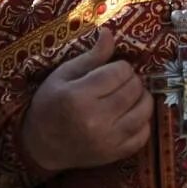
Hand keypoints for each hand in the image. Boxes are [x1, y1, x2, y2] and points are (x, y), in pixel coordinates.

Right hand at [20, 28, 152, 173]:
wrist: (41, 146)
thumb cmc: (49, 105)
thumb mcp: (62, 75)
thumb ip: (90, 57)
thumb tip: (109, 33)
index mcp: (80, 96)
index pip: (120, 72)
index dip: (120, 66)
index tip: (111, 69)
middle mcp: (97, 119)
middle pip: (134, 89)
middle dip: (131, 79)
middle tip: (119, 81)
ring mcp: (109, 140)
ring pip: (145, 110)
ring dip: (140, 97)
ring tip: (127, 95)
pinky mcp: (116, 154)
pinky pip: (144, 134)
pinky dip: (142, 121)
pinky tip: (129, 115)